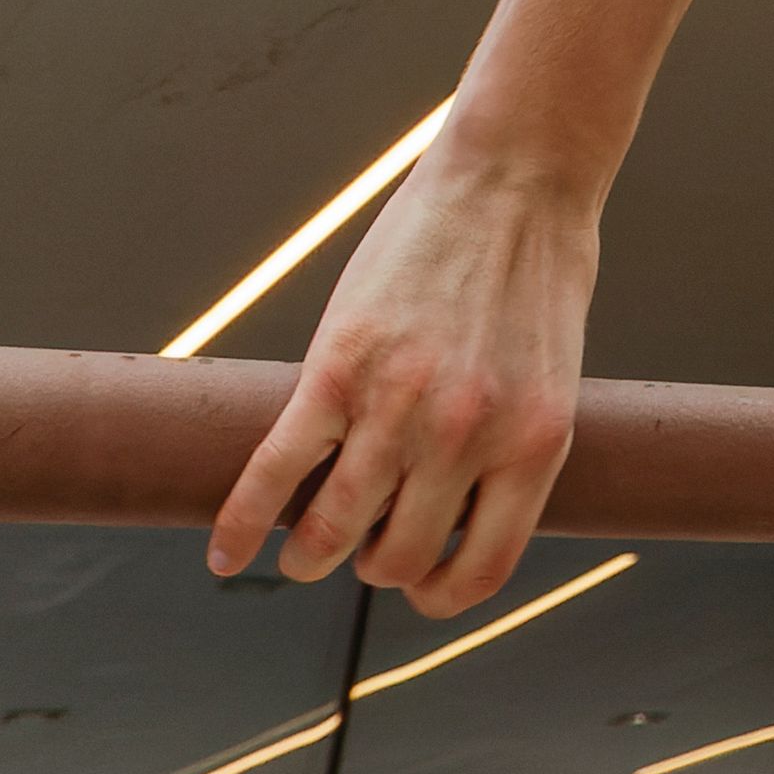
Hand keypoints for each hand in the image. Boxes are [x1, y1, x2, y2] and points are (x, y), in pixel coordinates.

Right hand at [207, 144, 595, 618]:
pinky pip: (276, 470)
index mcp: (530, 448)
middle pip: (394, 559)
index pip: (476, 573)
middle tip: (355, 544)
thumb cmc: (540, 274)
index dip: (437, 594)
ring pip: (330, 530)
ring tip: (300, 552)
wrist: (517, 178)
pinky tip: (224, 555)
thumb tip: (457, 511)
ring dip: (307, 554)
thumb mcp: (550, 379)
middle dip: (369, 563)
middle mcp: (467, 440)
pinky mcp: (338, 368)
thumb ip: (508, 445)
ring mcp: (399, 406)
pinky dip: (241, 520)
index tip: (416, 583)